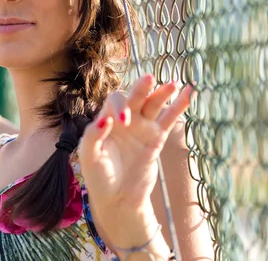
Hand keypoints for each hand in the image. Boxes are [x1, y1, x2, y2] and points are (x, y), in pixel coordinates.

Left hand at [77, 74, 192, 245]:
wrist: (118, 199)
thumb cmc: (99, 177)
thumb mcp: (88, 156)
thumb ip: (92, 136)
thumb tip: (105, 119)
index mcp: (106, 120)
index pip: (115, 101)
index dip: (120, 106)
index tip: (123, 122)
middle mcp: (125, 120)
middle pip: (135, 96)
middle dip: (141, 88)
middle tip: (149, 79)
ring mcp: (142, 128)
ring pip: (154, 105)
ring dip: (162, 93)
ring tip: (173, 83)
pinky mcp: (157, 139)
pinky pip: (169, 120)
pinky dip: (179, 106)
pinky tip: (189, 92)